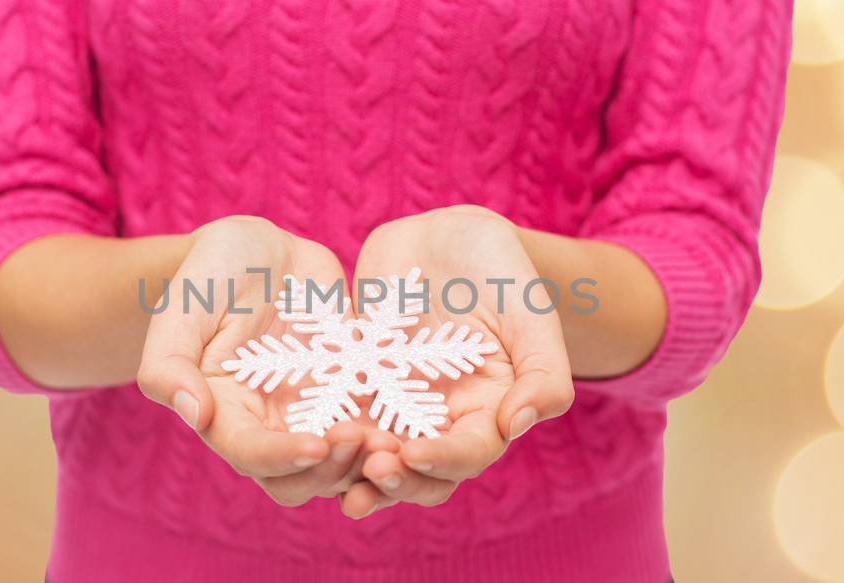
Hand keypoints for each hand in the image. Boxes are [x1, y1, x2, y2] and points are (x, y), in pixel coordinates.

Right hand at [136, 216, 374, 505]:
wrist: (261, 251)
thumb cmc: (212, 272)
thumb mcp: (183, 306)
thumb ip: (169, 362)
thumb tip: (193, 415)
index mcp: (222, 413)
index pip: (248, 455)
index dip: (281, 457)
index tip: (317, 444)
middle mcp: (266, 426)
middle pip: (298, 479)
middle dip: (333, 470)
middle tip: (367, 441)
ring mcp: (311, 415)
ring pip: (341, 467)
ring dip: (367, 464)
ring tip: (397, 439)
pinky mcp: (349, 397)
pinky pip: (375, 430)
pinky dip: (396, 436)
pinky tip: (420, 422)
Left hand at [342, 205, 573, 516]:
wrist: (447, 237)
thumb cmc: (502, 271)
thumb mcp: (533, 313)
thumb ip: (544, 372)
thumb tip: (518, 424)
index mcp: (490, 411)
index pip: (470, 453)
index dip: (444, 461)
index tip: (414, 454)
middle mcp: (441, 419)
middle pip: (421, 472)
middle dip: (396, 479)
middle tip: (371, 471)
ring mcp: (396, 405)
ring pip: (375, 456)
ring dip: (354, 471)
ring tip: (330, 472)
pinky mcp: (358, 385)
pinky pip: (337, 416)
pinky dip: (322, 433)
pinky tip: (299, 437)